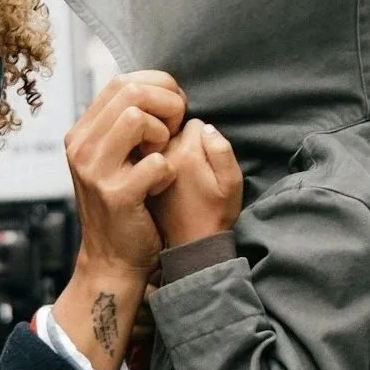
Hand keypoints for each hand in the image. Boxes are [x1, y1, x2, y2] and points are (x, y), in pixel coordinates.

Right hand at [53, 72, 186, 369]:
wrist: (113, 260)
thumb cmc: (125, 204)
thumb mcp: (114, 158)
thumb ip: (124, 124)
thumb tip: (155, 88)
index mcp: (81, 133)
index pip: (121, 81)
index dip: (158, 87)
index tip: (172, 112)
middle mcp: (80, 147)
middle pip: (130, 91)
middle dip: (166, 105)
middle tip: (174, 132)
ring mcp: (94, 171)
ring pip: (137, 117)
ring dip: (163, 134)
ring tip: (163, 156)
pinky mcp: (116, 195)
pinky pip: (156, 161)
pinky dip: (168, 171)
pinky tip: (161, 185)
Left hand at [152, 120, 242, 249]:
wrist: (188, 246)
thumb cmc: (215, 214)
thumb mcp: (231, 183)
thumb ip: (221, 150)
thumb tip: (206, 127)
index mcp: (187, 152)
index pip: (194, 123)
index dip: (203, 138)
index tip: (206, 160)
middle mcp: (163, 154)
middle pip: (173, 128)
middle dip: (184, 141)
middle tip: (193, 169)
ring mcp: (146, 165)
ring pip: (158, 141)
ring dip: (168, 150)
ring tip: (180, 176)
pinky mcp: (138, 177)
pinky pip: (147, 156)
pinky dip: (155, 162)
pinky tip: (163, 181)